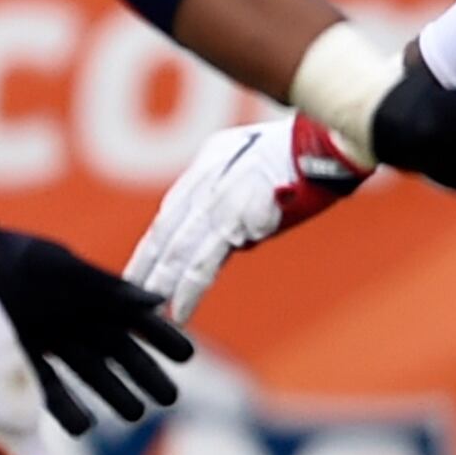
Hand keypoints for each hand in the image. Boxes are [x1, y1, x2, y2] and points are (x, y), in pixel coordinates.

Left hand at [0, 221, 192, 434]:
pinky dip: (65, 408)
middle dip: (144, 375)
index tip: (187, 357)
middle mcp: (73, 322)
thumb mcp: (65, 270)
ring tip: (135, 414)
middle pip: (117, 353)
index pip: (134, 320)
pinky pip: (47, 390)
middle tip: (170, 398)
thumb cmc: (18, 258)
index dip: (161, 338)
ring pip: (88, 373)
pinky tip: (83, 427)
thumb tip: (158, 301)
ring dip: (112, 394)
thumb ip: (108, 289)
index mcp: (90, 297)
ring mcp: (48, 343)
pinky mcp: (19, 360)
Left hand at [125, 115, 364, 323]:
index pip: (167, 219)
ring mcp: (223, 205)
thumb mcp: (238, 153)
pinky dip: (192, 286)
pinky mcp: (244, 220)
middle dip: (149, 272)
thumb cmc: (291, 147)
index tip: (134, 276)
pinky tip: (181, 307)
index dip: (149, 251)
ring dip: (169, 285)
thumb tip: (225, 227)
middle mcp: (206, 188)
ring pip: (185, 252)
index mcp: (203, 172)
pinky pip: (211, 260)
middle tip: (130, 302)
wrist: (325, 140)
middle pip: (167, 237)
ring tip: (156, 313)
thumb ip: (221, 185)